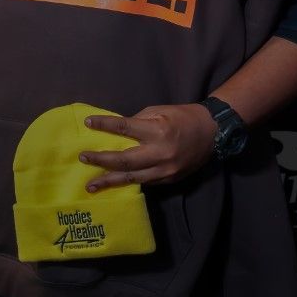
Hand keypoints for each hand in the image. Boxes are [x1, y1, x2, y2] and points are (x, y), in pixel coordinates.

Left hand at [78, 104, 216, 191]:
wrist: (213, 133)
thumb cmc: (183, 117)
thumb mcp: (159, 111)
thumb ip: (137, 121)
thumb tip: (116, 131)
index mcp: (157, 130)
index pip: (124, 128)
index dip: (104, 125)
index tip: (88, 124)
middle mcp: (160, 153)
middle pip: (124, 160)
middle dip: (101, 160)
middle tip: (83, 158)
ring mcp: (165, 170)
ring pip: (132, 178)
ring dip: (110, 181)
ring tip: (91, 185)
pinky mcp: (169, 180)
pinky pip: (144, 182)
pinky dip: (128, 182)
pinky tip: (114, 184)